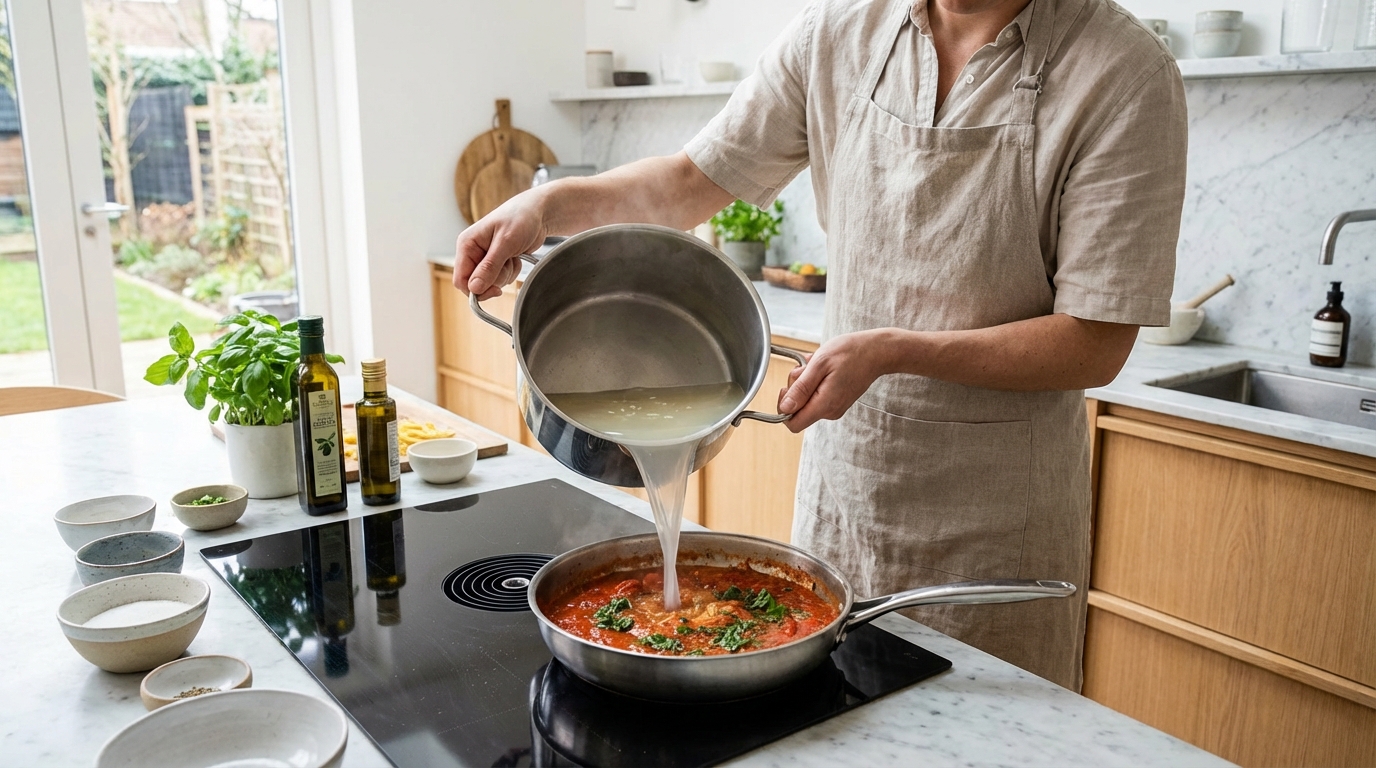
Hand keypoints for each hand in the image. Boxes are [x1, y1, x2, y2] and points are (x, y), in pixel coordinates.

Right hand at [454, 191, 547, 299]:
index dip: (476, 290)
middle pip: (477, 284)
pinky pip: (502, 278)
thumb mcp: (505, 243)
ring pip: (491, 282)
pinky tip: (516, 256)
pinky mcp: (497, 261)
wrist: (538, 213)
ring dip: (506, 274)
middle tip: (508, 262)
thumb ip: (489, 267)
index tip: (496, 290)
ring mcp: (484, 257)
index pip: (461, 279)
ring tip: (513, 255)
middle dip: (496, 279)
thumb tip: (474, 288)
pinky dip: (512, 271)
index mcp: (467, 244)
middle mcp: (472, 252)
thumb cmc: (521, 219)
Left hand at [776, 330, 891, 432]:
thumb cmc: (850, 353)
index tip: (787, 388)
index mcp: (824, 405)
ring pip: (806, 400)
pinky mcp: (837, 401)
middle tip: (806, 369)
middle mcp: (830, 411)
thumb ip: (801, 388)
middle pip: (798, 410)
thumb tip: (785, 407)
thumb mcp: (819, 364)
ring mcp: (834, 407)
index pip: (793, 424)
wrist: (876, 352)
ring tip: (817, 365)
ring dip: (805, 382)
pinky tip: (823, 367)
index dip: (783, 408)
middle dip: (795, 389)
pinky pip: (816, 395)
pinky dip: (814, 381)